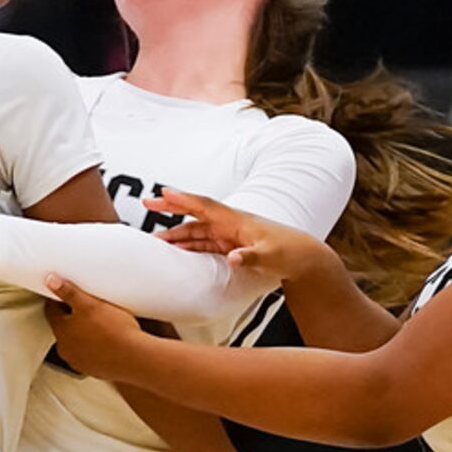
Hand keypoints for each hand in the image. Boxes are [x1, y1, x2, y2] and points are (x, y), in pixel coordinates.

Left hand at [45, 277, 150, 379]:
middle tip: (87, 308)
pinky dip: (95, 348)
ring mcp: (79, 361)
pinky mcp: (94, 370)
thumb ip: (68, 292)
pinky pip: (90, 355)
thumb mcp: (89, 303)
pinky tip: (107, 341)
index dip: (59, 299)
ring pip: (77, 342)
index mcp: (61, 331)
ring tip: (100, 324)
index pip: (51, 310)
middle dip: (72, 317)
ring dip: (83, 334)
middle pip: (64, 328)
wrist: (134, 357)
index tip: (66, 293)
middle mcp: (66, 349)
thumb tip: (51, 281)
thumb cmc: (113, 331)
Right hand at [145, 187, 328, 286]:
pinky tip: (177, 251)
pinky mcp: (232, 246)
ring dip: (177, 233)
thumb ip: (250, 258)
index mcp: (237, 221)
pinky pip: (205, 244)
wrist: (304, 258)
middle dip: (172, 208)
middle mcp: (231, 224)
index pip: (206, 207)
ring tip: (155, 238)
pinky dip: (189, 246)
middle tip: (147, 202)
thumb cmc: (289, 253)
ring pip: (198, 231)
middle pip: (196, 214)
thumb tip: (234, 258)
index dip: (184, 200)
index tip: (164, 193)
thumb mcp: (270, 257)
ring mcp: (230, 234)